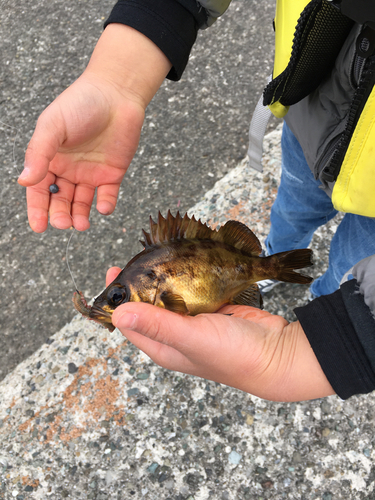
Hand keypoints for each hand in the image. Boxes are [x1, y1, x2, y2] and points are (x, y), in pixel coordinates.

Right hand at [19, 25, 170, 231]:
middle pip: (60, 200)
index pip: (39, 189)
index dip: (37, 209)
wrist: (117, 93)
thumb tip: (23, 180)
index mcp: (50, 159)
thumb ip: (39, 153)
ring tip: (81, 225)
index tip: (38, 227)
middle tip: (63, 224)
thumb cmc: (81, 104)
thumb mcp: (53, 126)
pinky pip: (108, 196)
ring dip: (80, 215)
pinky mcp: (112, 174)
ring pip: (82, 202)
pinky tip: (103, 207)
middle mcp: (68, 169)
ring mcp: (90, 173)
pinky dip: (105, 205)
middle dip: (60, 214)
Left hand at [106, 267, 333, 401]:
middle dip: (139, 285)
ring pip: (170, 298)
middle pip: (148, 307)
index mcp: (163, 347)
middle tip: (134, 259)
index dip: (118, 300)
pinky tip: (182, 264)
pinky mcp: (211, 310)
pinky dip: (185, 279)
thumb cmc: (234, 354)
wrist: (277, 354)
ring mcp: (194, 322)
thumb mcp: (192, 338)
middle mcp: (175, 335)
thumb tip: (117, 313)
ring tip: (154, 257)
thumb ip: (158, 324)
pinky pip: (192, 292)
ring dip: (161, 280)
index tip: (112, 272)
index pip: (130, 323)